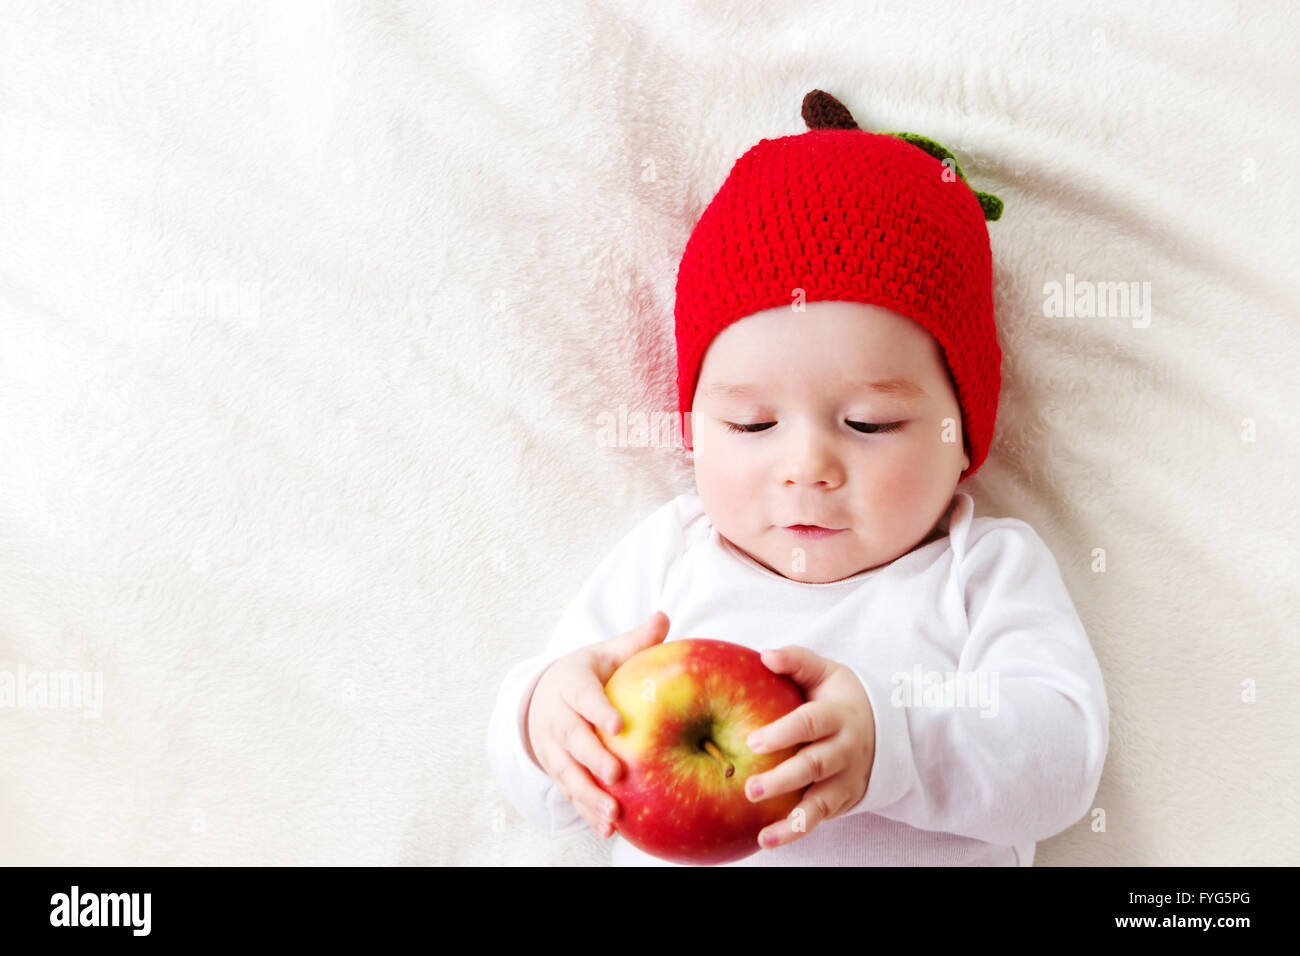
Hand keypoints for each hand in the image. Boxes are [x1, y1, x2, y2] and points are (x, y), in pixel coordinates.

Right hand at [525, 610, 670, 838]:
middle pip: (572, 740)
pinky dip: (586, 813)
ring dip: (588, 795)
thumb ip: (635, 641)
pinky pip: (570, 794)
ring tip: (613, 814)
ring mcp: (553, 748)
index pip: (582, 696)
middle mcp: (556, 717)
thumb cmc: (587, 673)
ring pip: (568, 773)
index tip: (618, 726)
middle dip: (592, 759)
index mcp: (570, 683)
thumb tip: (664, 616)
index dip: (597, 710)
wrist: (543, 695)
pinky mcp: (557, 770)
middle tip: (616, 774)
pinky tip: (608, 831)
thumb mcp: (606, 653)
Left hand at [743, 646, 875, 850]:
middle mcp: (845, 750)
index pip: (810, 724)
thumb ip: (798, 662)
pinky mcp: (842, 800)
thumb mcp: (826, 673)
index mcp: (837, 715)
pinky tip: (767, 839)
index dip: (783, 733)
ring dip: (791, 818)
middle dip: (783, 779)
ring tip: (762, 830)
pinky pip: (817, 819)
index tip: (753, 741)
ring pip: (819, 801)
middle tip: (750, 788)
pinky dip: (793, 831)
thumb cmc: (839, 698)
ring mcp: (846, 778)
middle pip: (814, 766)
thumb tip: (766, 655)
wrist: (883, 728)